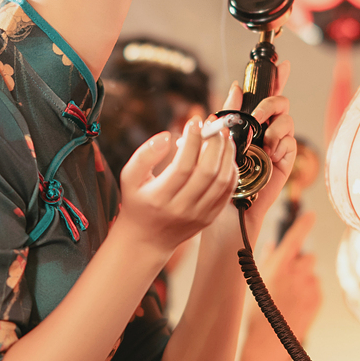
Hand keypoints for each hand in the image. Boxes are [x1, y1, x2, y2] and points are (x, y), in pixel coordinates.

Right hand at [116, 118, 237, 258]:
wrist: (147, 239)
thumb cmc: (137, 202)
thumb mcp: (129, 177)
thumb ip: (144, 155)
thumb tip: (167, 136)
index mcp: (160, 198)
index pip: (183, 165)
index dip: (192, 140)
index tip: (195, 121)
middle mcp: (182, 208)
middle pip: (208, 172)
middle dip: (214, 143)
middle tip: (213, 124)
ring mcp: (199, 215)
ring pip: (222, 181)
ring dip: (227, 154)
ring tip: (223, 135)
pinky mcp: (211, 217)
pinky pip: (228, 191)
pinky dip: (230, 170)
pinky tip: (225, 155)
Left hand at [215, 63, 296, 231]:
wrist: (226, 209)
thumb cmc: (218, 177)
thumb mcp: (218, 139)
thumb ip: (227, 113)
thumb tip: (235, 86)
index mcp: (249, 122)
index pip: (265, 95)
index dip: (276, 77)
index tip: (282, 62)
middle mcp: (265, 131)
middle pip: (280, 103)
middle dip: (271, 103)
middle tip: (258, 116)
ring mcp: (276, 146)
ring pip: (287, 120)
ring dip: (275, 125)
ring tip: (262, 141)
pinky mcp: (284, 162)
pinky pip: (292, 142)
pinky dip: (282, 143)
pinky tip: (271, 153)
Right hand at [251, 210, 321, 360]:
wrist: (268, 341)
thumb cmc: (255, 313)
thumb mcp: (254, 283)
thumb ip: (265, 261)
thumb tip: (270, 245)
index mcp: (279, 265)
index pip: (294, 237)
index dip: (303, 224)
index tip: (311, 215)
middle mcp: (296, 273)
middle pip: (308, 257)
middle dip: (301, 263)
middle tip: (289, 276)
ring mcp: (309, 287)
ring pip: (312, 274)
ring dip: (305, 279)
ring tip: (289, 296)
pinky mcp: (318, 300)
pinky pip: (316, 288)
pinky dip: (309, 293)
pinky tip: (295, 305)